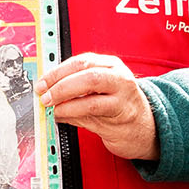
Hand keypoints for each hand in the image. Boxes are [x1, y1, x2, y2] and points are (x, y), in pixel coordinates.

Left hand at [38, 53, 159, 160]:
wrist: (146, 128)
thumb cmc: (119, 107)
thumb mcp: (98, 91)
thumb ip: (74, 90)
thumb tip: (47, 92)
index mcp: (111, 65)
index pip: (81, 61)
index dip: (57, 72)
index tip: (42, 83)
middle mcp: (119, 77)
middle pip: (87, 75)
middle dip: (60, 86)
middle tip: (45, 96)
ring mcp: (123, 97)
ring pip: (91, 95)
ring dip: (65, 102)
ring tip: (53, 108)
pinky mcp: (122, 116)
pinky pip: (94, 113)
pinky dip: (73, 114)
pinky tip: (63, 116)